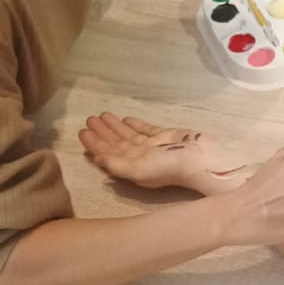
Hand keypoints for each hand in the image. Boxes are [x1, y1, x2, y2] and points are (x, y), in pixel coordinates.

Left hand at [79, 113, 246, 192]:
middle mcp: (140, 158)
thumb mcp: (140, 170)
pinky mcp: (164, 136)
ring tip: (101, 115)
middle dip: (102, 132)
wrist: (200, 158)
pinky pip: (145, 129)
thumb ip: (118, 166)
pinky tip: (125, 119)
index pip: (108, 154)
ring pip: (128, 135)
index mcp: (132, 167)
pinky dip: (134, 124)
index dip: (95, 144)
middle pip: (116, 144)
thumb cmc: (169, 166)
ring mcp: (152, 147)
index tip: (83, 132)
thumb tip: (98, 160)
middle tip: (89, 119)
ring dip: (114, 126)